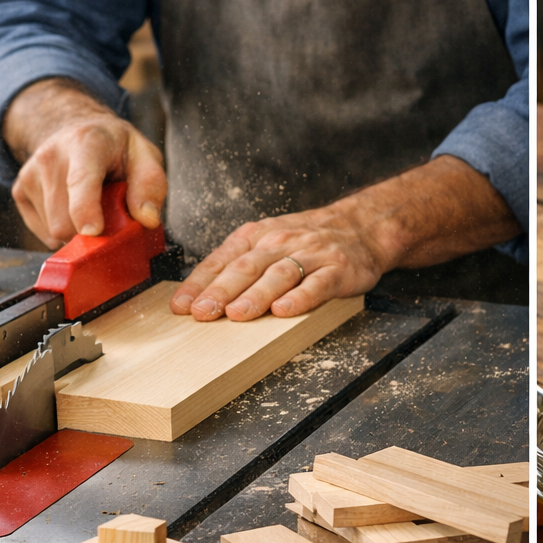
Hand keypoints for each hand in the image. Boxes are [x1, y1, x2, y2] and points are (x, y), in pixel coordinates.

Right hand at [3, 78, 165, 247]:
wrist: (74, 129)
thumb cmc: (115, 148)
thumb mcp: (144, 155)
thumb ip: (150, 185)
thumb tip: (147, 219)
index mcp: (86, 143)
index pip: (81, 180)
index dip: (85, 209)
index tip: (93, 231)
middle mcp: (51, 156)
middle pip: (65, 219)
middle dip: (92, 231)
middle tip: (110, 214)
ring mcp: (30, 174)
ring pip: (54, 230)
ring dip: (78, 230)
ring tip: (91, 204)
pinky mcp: (20, 190)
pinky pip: (44, 232)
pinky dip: (63, 229)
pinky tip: (72, 207)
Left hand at [171, 155, 519, 320]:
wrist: (361, 228)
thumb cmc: (306, 242)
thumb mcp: (266, 242)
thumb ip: (235, 265)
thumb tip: (195, 298)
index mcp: (256, 236)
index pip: (221, 260)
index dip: (199, 284)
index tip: (181, 307)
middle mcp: (280, 242)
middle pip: (246, 267)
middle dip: (221, 291)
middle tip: (204, 314)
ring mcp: (310, 255)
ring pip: (278, 275)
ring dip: (256, 295)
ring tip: (238, 314)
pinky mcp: (337, 270)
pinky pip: (317, 284)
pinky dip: (301, 298)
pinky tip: (285, 311)